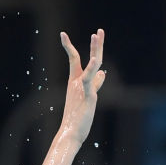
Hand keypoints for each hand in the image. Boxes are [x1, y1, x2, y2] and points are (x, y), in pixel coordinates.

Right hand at [58, 29, 105, 143]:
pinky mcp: (86, 94)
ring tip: (97, 35)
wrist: (70, 133)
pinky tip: (97, 60)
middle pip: (83, 57)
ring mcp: (81, 87)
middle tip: (99, 31)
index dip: (70, 47)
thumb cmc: (78, 119)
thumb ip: (95, 84)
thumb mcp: (89, 97)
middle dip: (94, 44)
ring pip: (90, 64)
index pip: (74, 60)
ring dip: (95, 49)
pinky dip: (92, 68)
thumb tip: (102, 73)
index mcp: (75, 82)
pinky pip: (89, 78)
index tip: (63, 34)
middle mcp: (76, 82)